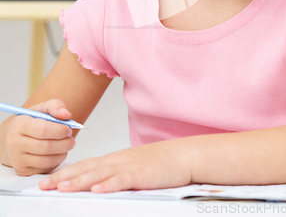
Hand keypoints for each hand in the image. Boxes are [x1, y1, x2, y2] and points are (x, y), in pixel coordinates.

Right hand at [5, 99, 75, 175]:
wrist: (17, 137)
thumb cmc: (33, 121)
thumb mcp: (43, 108)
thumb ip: (56, 106)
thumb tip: (66, 115)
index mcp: (19, 125)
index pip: (43, 130)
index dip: (60, 130)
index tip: (68, 129)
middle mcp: (15, 143)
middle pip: (46, 147)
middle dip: (64, 143)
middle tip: (71, 139)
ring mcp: (18, 159)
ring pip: (46, 160)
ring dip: (62, 153)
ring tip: (67, 145)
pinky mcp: (23, 170)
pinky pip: (44, 168)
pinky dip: (56, 161)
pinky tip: (58, 153)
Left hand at [38, 140, 191, 192]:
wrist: (183, 155)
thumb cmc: (161, 163)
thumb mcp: (134, 166)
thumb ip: (116, 173)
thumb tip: (98, 184)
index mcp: (116, 159)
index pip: (86, 165)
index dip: (66, 172)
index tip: (48, 180)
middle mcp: (118, 160)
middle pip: (87, 168)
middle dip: (64, 177)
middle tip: (44, 185)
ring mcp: (129, 166)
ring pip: (100, 173)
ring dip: (79, 180)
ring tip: (62, 188)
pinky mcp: (142, 174)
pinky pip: (122, 179)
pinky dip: (109, 184)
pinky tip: (97, 189)